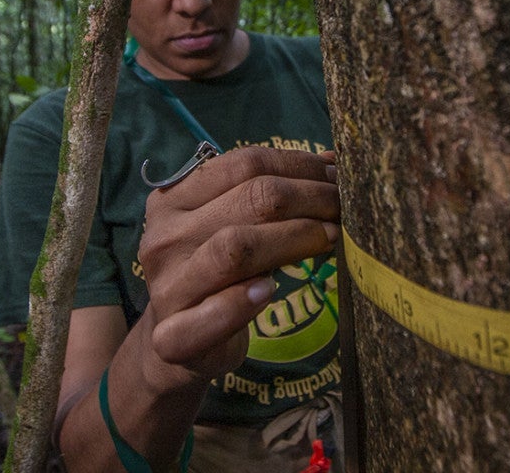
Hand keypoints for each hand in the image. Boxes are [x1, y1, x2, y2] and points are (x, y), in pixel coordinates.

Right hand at [135, 147, 339, 384]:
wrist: (169, 346)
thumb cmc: (211, 276)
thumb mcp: (224, 227)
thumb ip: (261, 198)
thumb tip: (333, 163)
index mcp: (173, 200)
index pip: (243, 164)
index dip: (298, 164)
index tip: (336, 174)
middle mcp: (164, 237)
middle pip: (250, 198)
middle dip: (310, 197)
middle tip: (344, 206)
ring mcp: (167, 287)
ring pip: (237, 248)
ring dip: (296, 238)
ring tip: (331, 238)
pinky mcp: (174, 337)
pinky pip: (215, 313)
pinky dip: (244, 301)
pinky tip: (270, 291)